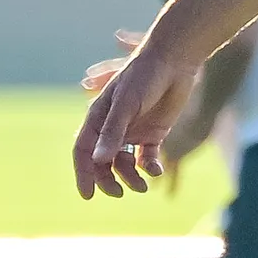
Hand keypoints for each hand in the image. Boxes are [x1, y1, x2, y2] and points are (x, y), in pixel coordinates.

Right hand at [76, 33, 200, 197]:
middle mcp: (113, 127)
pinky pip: (147, 158)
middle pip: (102, 162)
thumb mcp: (126, 104)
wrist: (175, 62)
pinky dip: (149, 167)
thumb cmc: (144, 77)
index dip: (83, 173)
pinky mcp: (153, 134)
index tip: (87, 195)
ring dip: (130, 177)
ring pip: (125, 164)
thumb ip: (113, 133)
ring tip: (142, 187)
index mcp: (98, 117)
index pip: (83, 150)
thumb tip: (98, 161)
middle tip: (118, 194)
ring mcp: (133, 132)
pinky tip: (156, 170)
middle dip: (108, 179)